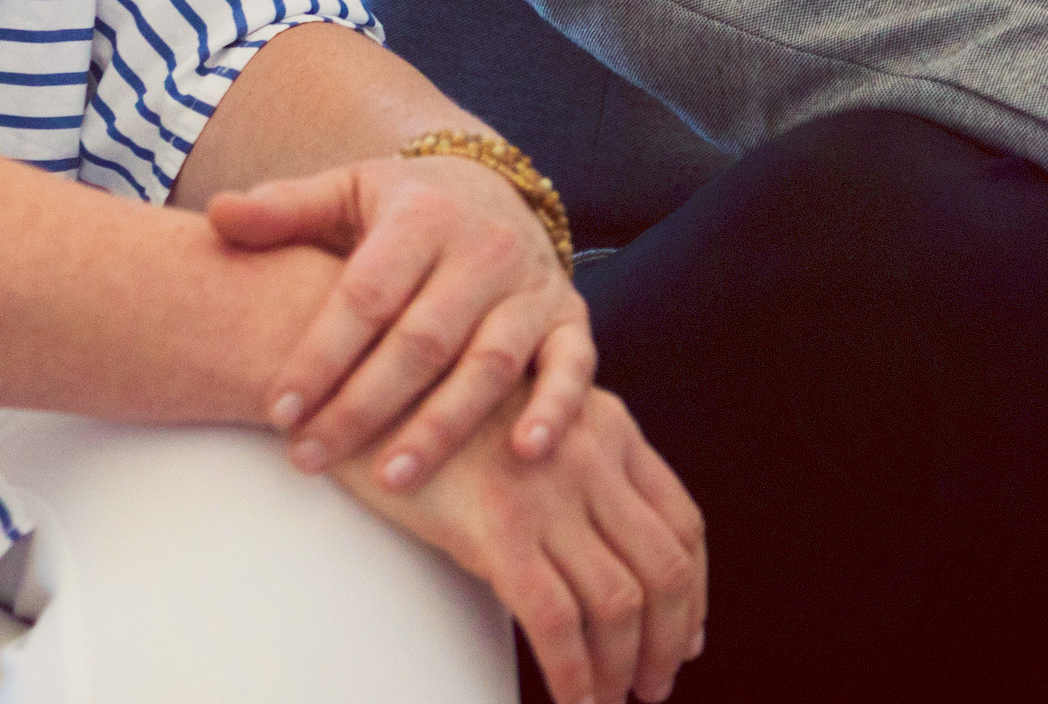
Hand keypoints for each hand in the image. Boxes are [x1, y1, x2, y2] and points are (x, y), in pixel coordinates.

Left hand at [210, 151, 590, 486]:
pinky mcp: (569, 318)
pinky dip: (556, 408)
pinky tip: (524, 453)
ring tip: (391, 480)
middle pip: (422, 340)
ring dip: (443, 426)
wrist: (492, 189)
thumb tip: (215, 215)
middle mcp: (483, 248)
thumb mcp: (344, 194)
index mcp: (421, 215)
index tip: (277, 410)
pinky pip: (573, 366)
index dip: (321, 355)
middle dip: (364, 406)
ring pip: (490, 364)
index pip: (366, 295)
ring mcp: (530, 287)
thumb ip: (283, 210)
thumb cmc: (400, 210)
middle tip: (310, 458)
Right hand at [336, 381, 702, 703]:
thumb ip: (571, 458)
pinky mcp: (497, 529)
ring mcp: (547, 491)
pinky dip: (575, 677)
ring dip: (624, 668)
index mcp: (606, 423)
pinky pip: (558, 623)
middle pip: (665, 565)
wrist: (354, 376)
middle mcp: (591, 452)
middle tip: (655, 684)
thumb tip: (599, 542)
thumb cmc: (429, 404)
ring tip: (611, 701)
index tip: (685, 634)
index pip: (681, 519)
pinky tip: (571, 701)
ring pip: (620, 602)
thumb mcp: (524, 409)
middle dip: (669, 638)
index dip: (693, 589)